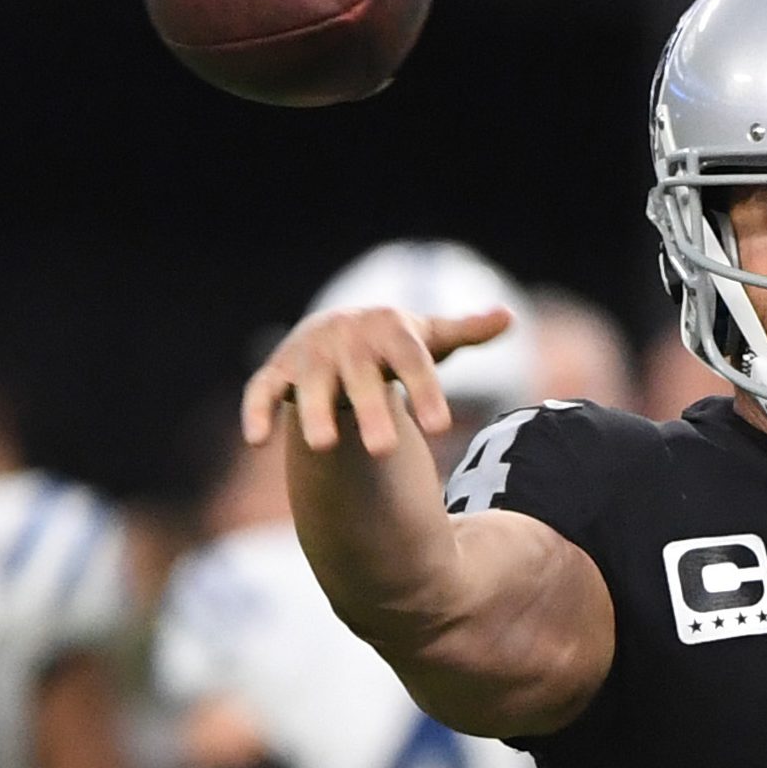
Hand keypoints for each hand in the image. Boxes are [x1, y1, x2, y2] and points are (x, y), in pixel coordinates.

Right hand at [239, 306, 512, 456]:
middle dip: (372, 413)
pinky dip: (257, 410)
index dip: (426, 393)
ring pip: (311, 387)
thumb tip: (508, 316)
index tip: (441, 428)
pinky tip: (258, 441)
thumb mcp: (431, 335)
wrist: (342, 329)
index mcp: (392, 330)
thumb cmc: (397, 344)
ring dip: (314, 414)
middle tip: (387, 451)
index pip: (414, 363)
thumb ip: (467, 330)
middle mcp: (349, 340)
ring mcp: (311, 355)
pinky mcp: (279, 370)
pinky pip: (264, 390)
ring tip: (322, 447)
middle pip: (363, 380)